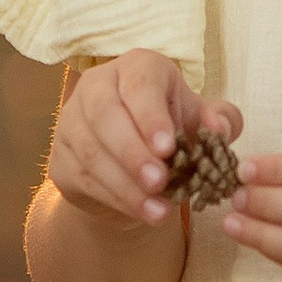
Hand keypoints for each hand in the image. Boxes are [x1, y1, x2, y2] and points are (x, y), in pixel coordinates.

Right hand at [48, 54, 241, 231]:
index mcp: (136, 68)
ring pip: (91, 150)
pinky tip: (142, 213)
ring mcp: (72, 121)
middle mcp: (97, 85)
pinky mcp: (60, 156)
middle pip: (104, 113)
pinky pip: (83, 177)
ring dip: (126, 184)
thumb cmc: (173, 132)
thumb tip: (219, 128)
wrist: (136, 167)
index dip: (151, 115)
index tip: (169, 148)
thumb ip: (221, 120)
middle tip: (160, 182)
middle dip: (133, 152)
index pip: (139, 83)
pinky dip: (115, 199)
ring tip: (158, 209)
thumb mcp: (201, 123)